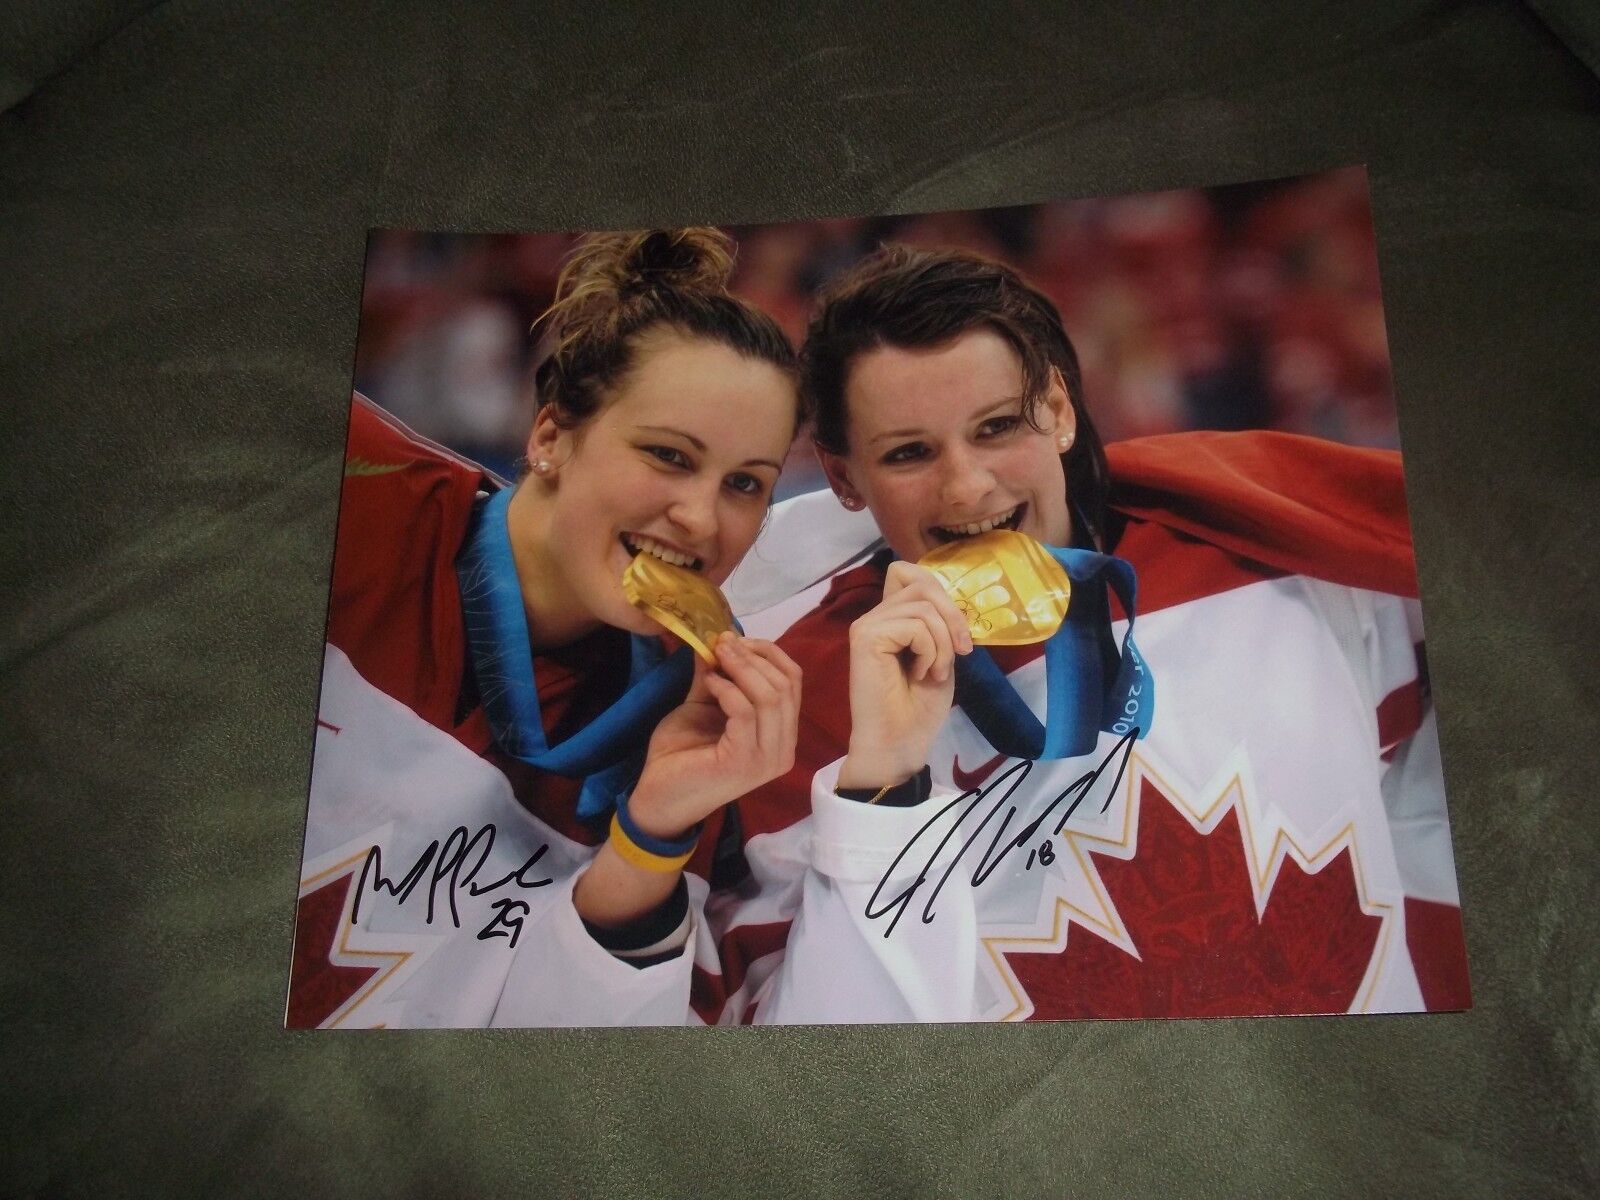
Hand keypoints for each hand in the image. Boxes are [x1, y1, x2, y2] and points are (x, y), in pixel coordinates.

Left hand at [626, 633, 801, 838]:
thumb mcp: (703, 705)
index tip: (736, 639)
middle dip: (753, 656)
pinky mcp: (744, 761)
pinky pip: (745, 711)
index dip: (768, 653)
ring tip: (715, 655)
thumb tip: (718, 636)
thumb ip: (717, 675)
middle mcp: (783, 749)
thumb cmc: (682, 756)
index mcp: (781, 735)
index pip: (794, 682)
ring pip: (771, 696)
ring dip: (741, 667)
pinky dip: (727, 688)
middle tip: (722, 642)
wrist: (658, 797)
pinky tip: (709, 683)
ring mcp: (767, 758)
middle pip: (786, 685)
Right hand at [837, 561, 972, 788]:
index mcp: (891, 619)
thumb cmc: (918, 708)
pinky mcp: (866, 637)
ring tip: (934, 672)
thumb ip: (937, 623)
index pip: (908, 571)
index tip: (958, 634)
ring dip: (942, 642)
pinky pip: (915, 625)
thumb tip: (949, 598)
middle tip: (962, 652)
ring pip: (923, 606)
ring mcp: (867, 625)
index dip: (940, 591)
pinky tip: (919, 674)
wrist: (899, 743)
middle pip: (922, 584)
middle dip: (952, 616)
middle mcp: (876, 616)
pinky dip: (930, 650)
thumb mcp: (940, 654)